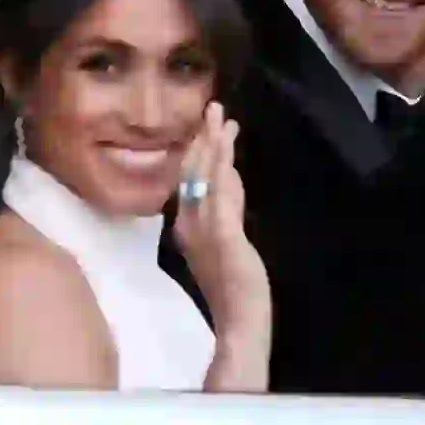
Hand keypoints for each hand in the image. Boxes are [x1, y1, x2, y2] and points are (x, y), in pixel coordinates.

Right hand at [173, 102, 270, 341]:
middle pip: (192, 172)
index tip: (207, 126)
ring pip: (205, 177)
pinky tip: (227, 148)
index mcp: (185, 226)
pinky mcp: (223, 234)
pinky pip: (220, 194)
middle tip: (214, 108)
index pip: (187, 180)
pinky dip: (222, 167)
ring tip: (220, 117)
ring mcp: (203, 228)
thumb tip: (227, 182)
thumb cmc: (232, 286)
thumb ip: (224, 212)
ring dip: (213, 144)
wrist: (238, 317)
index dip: (197, 150)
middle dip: (204, 138)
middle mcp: (187, 223)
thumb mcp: (224, 242)